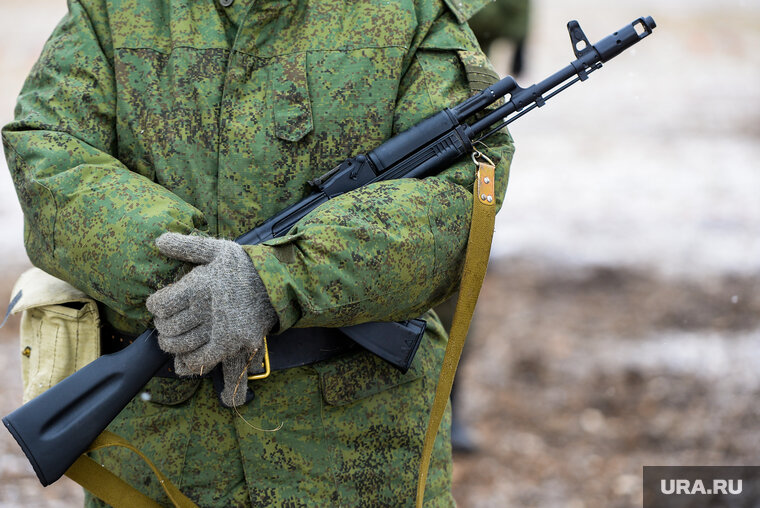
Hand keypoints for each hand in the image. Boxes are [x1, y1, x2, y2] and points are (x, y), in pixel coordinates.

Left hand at [146, 233, 276, 405]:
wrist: (278, 282)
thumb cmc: (244, 265)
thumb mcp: (217, 249)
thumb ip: (187, 245)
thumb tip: (158, 240)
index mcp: (199, 284)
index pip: (160, 305)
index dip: (154, 306)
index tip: (158, 304)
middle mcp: (207, 308)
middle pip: (168, 327)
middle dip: (162, 326)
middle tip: (166, 323)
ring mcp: (220, 328)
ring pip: (181, 345)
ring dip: (172, 344)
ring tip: (173, 338)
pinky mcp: (232, 342)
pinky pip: (202, 359)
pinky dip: (190, 360)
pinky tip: (188, 355)